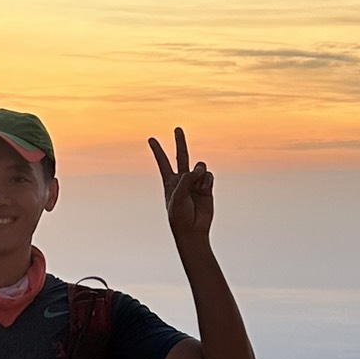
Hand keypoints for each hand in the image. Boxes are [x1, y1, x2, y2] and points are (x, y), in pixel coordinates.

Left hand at [149, 125, 214, 245]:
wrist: (192, 230)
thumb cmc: (179, 215)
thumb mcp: (177, 196)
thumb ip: (186, 179)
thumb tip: (199, 168)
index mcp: (170, 182)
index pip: (163, 162)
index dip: (157, 150)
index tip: (151, 139)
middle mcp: (182, 179)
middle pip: (181, 156)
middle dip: (179, 142)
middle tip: (177, 128)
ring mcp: (195, 182)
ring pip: (199, 167)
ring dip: (198, 173)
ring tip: (196, 186)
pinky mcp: (207, 187)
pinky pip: (208, 176)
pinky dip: (206, 181)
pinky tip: (204, 191)